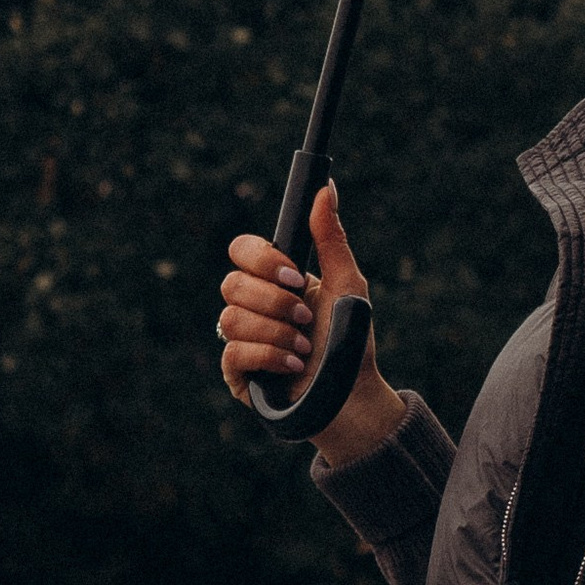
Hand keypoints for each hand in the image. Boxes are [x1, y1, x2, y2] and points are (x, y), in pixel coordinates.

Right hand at [217, 184, 405, 468]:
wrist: (353, 396)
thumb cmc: (351, 339)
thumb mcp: (348, 284)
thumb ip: (331, 238)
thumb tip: (327, 188)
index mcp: (274, 280)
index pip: (241, 250)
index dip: (262, 259)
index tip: (295, 274)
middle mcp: (252, 306)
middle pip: (231, 283)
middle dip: (275, 301)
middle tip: (305, 316)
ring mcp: (242, 339)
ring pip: (231, 319)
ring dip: (279, 333)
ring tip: (306, 348)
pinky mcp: (237, 373)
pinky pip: (233, 352)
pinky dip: (269, 356)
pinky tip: (294, 366)